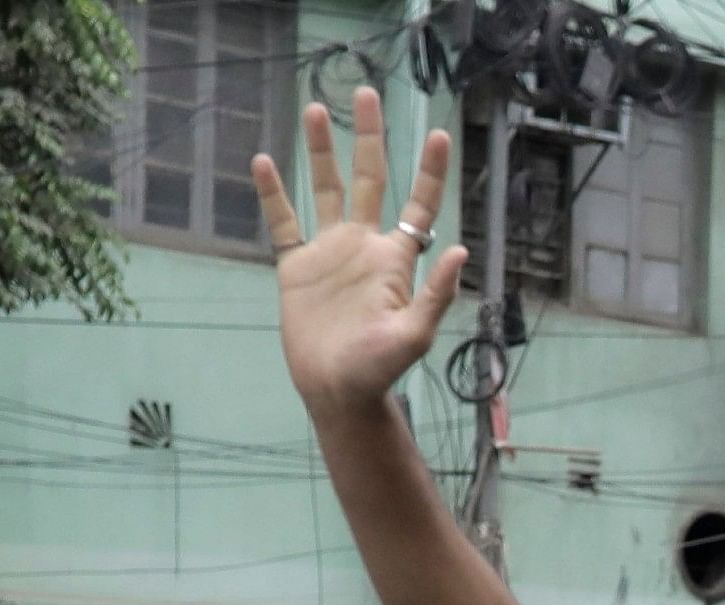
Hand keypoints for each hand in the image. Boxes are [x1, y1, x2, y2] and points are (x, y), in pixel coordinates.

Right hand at [256, 88, 471, 419]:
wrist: (337, 392)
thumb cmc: (380, 371)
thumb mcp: (413, 335)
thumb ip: (436, 294)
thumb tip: (461, 251)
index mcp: (397, 258)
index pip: (419, 203)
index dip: (430, 169)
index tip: (438, 132)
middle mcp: (365, 246)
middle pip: (370, 178)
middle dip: (370, 137)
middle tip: (366, 92)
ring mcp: (330, 253)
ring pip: (326, 189)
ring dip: (322, 151)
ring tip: (316, 109)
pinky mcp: (297, 267)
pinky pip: (283, 222)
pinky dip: (273, 194)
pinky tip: (264, 161)